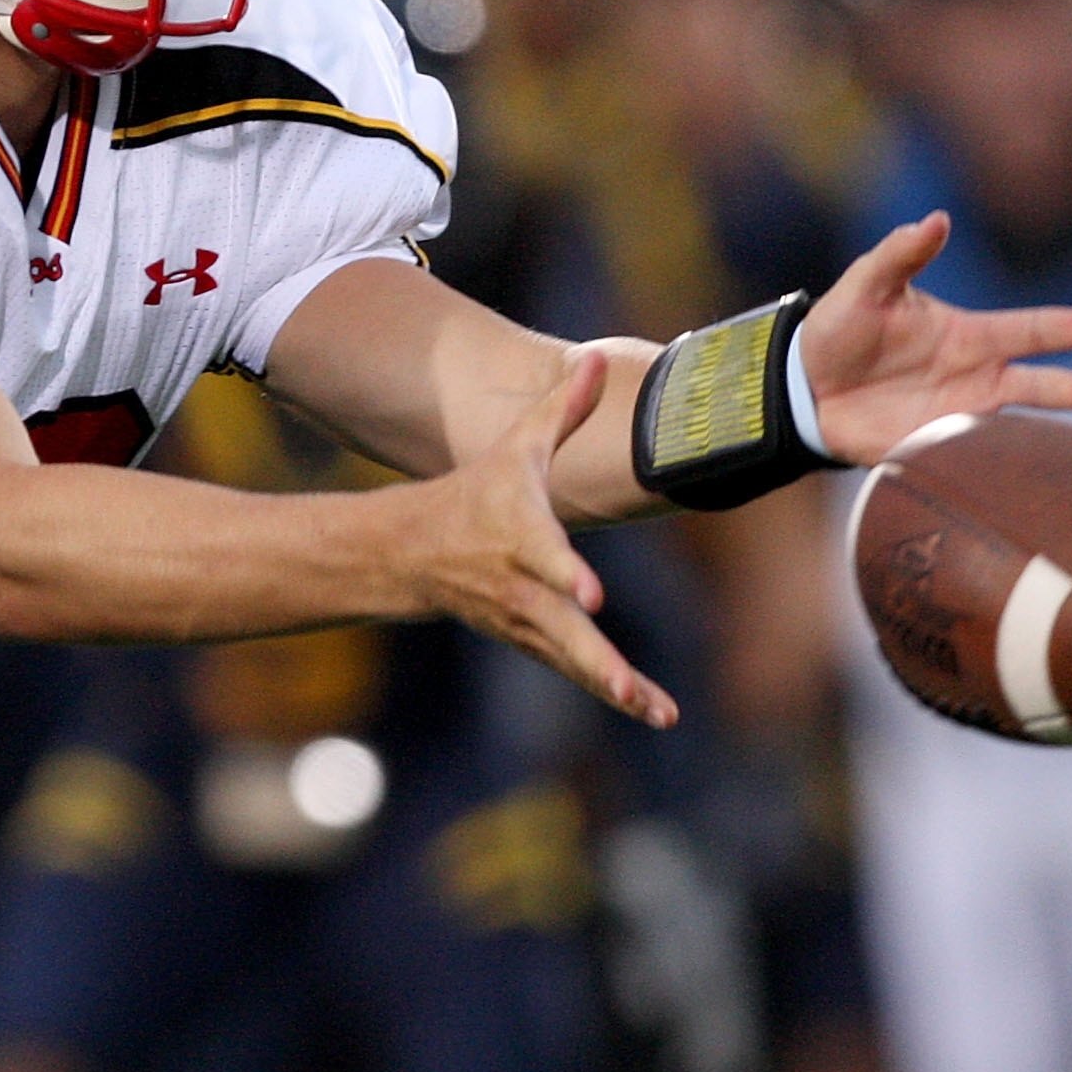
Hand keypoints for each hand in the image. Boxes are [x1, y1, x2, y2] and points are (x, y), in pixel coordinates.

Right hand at [419, 350, 678, 728]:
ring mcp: (523, 621)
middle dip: (596, 660)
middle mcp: (519, 586)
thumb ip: (561, 409)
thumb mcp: (514, 447)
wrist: (412, 553)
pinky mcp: (531, 640)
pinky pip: (574, 669)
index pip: (542, 557)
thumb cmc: (476, 492)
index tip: (592, 597)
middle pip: (560, 629)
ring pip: (572, 660)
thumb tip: (595, 359)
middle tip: (630, 688)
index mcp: (517, 535)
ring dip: (616, 687)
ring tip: (660, 712)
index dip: (565, 575)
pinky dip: (613, 692)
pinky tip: (654, 710)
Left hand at [801, 212, 1071, 462]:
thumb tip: (936, 218)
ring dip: (1041, 437)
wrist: (802, 386)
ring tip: (1069, 454)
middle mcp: (974, 378)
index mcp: (969, 337)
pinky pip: (968, 461)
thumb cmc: (839, 330)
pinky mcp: (930, 451)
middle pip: (1037, 386)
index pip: (1034, 330)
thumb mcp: (865, 286)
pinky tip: (1009, 482)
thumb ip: (900, 255)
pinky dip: (989, 468)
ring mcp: (955, 417)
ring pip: (1012, 430)